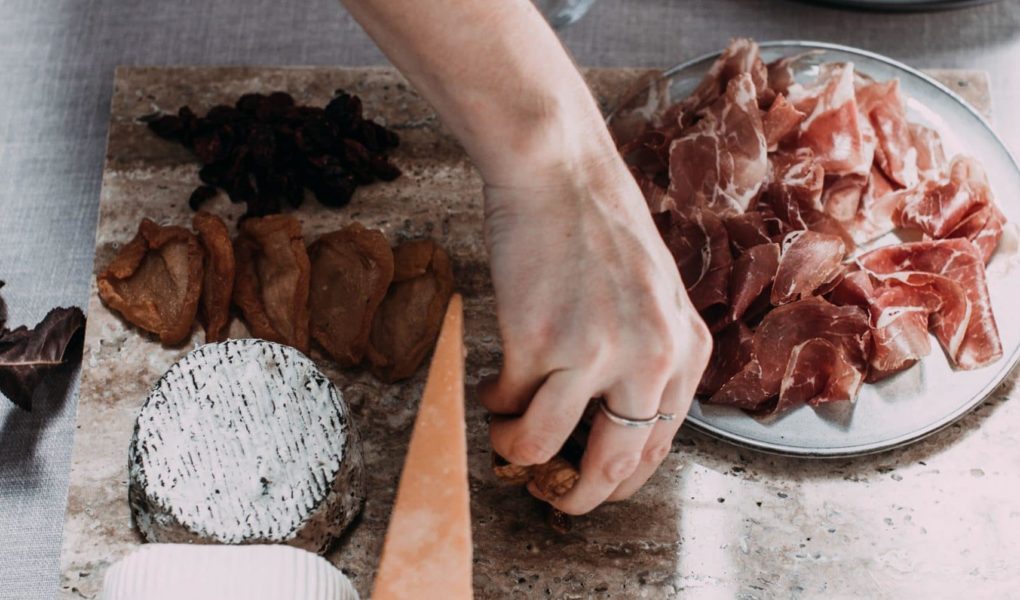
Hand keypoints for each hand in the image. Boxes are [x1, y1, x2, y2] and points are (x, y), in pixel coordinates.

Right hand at [479, 153, 711, 514]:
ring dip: (516, 449)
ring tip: (504, 429)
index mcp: (686, 351)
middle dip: (573, 496)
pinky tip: (493, 383)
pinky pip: (506, 404)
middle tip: (548, 494)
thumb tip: (611, 426)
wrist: (559, 172)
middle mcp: (650, 359)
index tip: (588, 482)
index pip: (658, 448)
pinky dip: (493, 403)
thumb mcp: (655, 297)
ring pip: (542, 446)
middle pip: (612, 468)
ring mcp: (593, 352)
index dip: (616, 479)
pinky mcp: (537, 341)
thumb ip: (650, 358)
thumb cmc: (600, 226)